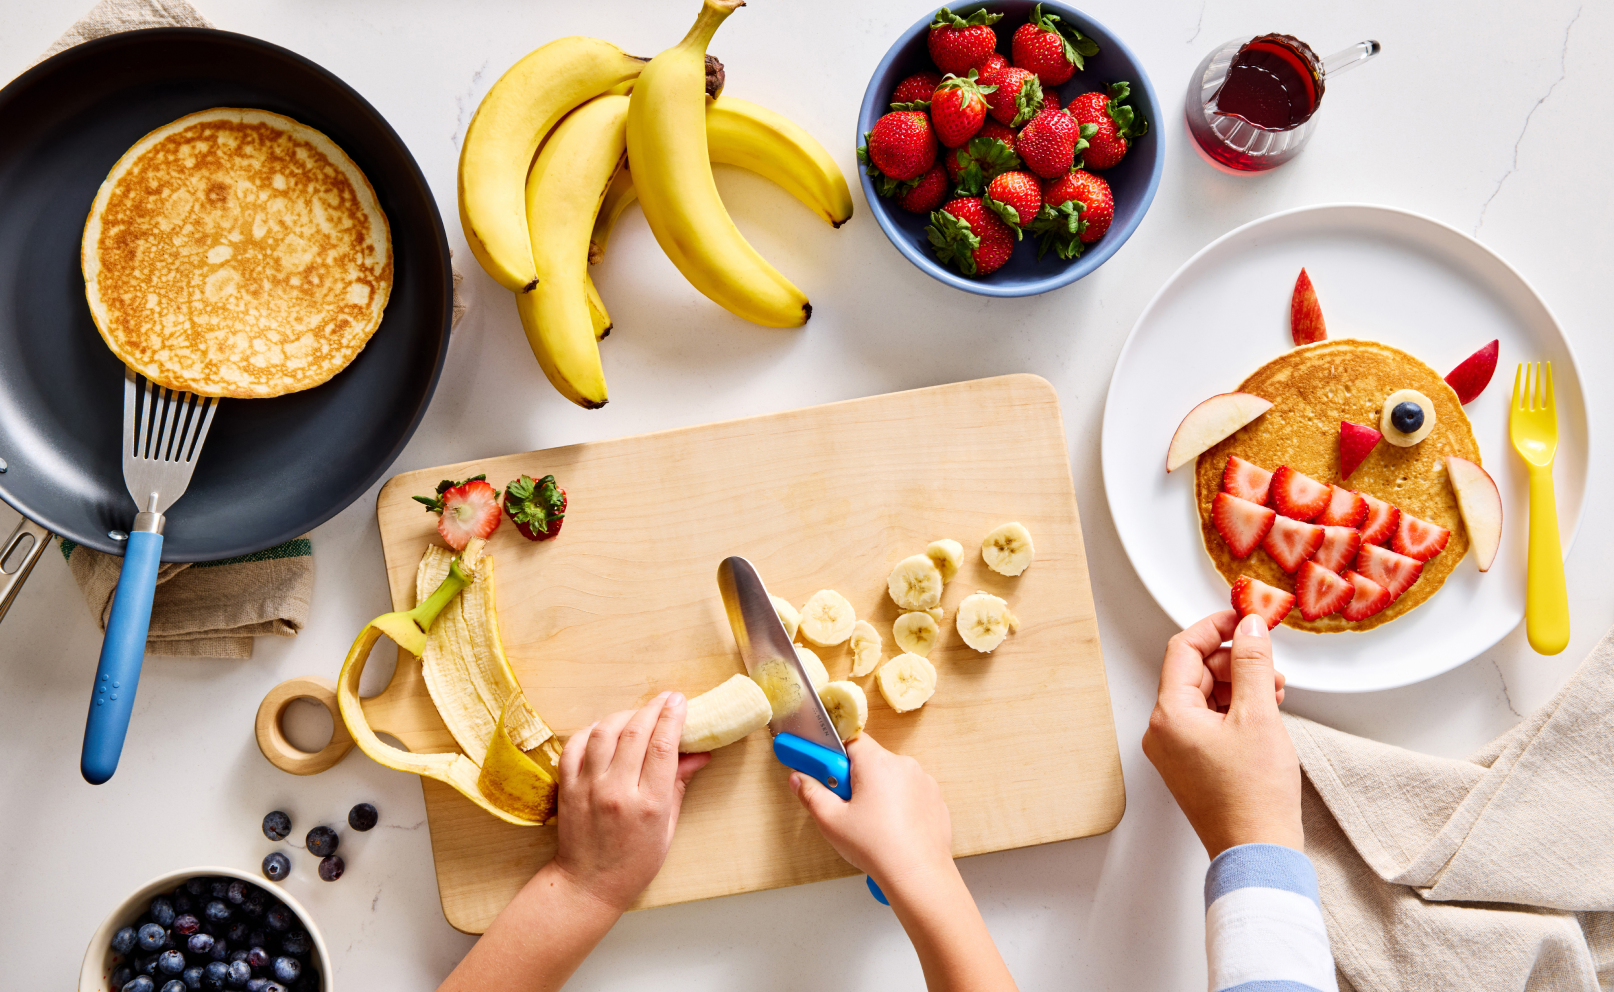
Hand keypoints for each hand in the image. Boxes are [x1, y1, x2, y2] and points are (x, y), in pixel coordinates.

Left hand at [550, 692, 710, 911]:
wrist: (589, 884)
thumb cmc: (635, 862)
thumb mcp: (667, 827)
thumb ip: (679, 785)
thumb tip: (699, 754)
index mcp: (648, 804)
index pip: (663, 746)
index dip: (673, 718)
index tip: (680, 702)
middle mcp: (616, 791)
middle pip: (635, 732)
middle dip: (654, 708)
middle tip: (665, 699)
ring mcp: (588, 787)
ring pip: (604, 731)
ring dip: (624, 715)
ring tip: (638, 714)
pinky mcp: (567, 787)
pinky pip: (575, 745)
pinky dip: (591, 730)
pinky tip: (605, 728)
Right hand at [788, 733, 951, 892]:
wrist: (918, 876)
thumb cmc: (877, 848)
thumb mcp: (831, 821)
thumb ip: (811, 794)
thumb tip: (798, 779)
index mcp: (877, 763)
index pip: (850, 741)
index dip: (833, 756)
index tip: (823, 770)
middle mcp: (903, 765)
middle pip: (870, 761)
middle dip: (854, 779)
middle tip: (845, 806)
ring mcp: (923, 781)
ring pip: (890, 778)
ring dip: (877, 792)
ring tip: (870, 824)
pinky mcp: (934, 799)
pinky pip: (909, 793)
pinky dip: (898, 805)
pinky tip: (891, 829)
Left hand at [1141, 610, 1301, 858]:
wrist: (1259, 853)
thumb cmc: (1255, 796)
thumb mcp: (1259, 716)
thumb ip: (1253, 663)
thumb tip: (1249, 627)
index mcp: (1168, 716)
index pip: (1182, 650)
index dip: (1214, 627)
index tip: (1242, 616)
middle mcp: (1163, 731)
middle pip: (1194, 672)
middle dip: (1234, 660)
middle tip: (1269, 660)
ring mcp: (1175, 750)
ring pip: (1205, 696)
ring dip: (1240, 685)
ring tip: (1275, 691)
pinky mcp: (1193, 765)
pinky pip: (1209, 721)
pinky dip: (1236, 709)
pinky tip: (1266, 710)